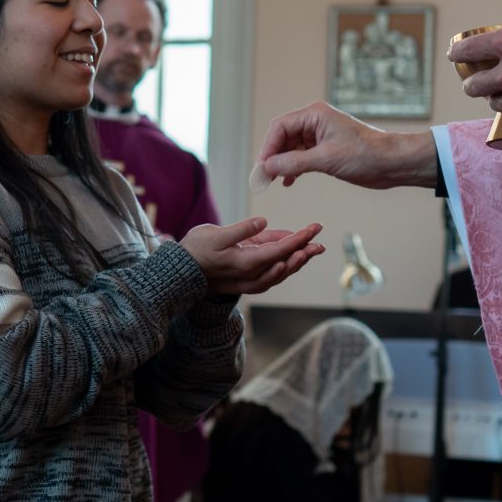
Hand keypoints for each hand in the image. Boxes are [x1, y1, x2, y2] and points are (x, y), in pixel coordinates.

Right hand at [180, 218, 323, 295]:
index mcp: (246, 262)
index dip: (299, 238)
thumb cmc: (195, 250)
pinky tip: (291, 257)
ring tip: (312, 249)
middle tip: (320, 242)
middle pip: (285, 263)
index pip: (280, 249)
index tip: (314, 228)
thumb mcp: (215, 235)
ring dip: (297, 261)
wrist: (181, 272)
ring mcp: (249, 280)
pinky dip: (284, 266)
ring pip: (280, 271)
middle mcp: (251, 275)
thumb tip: (263, 221)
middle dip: (304, 252)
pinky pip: (271, 274)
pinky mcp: (246, 279)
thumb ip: (241, 230)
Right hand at [255, 103, 438, 191]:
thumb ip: (294, 163)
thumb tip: (268, 167)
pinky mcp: (326, 150)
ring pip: (290, 148)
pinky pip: (301, 157)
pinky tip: (289, 182)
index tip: (262, 167)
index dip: (268, 147)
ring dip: (281, 164)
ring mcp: (320, 136)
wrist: (393, 163)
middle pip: (282, 137)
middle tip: (262, 178)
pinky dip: (293, 168)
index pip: (280, 127)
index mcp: (315, 114)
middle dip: (272, 157)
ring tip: (272, 182)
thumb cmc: (366, 155)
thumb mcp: (326, 160)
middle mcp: (315, 122)